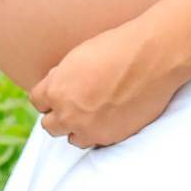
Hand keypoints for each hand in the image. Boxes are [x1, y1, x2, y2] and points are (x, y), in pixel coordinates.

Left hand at [29, 18, 183, 148]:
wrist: (153, 57)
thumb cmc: (117, 48)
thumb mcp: (78, 56)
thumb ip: (62, 77)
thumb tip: (56, 85)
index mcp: (56, 89)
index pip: (37, 102)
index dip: (49, 96)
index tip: (60, 93)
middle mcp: (69, 113)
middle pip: (50, 126)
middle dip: (60, 115)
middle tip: (75, 105)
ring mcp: (90, 129)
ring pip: (73, 139)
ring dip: (79, 128)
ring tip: (94, 113)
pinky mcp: (112, 137)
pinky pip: (97, 142)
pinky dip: (100, 132)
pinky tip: (111, 117)